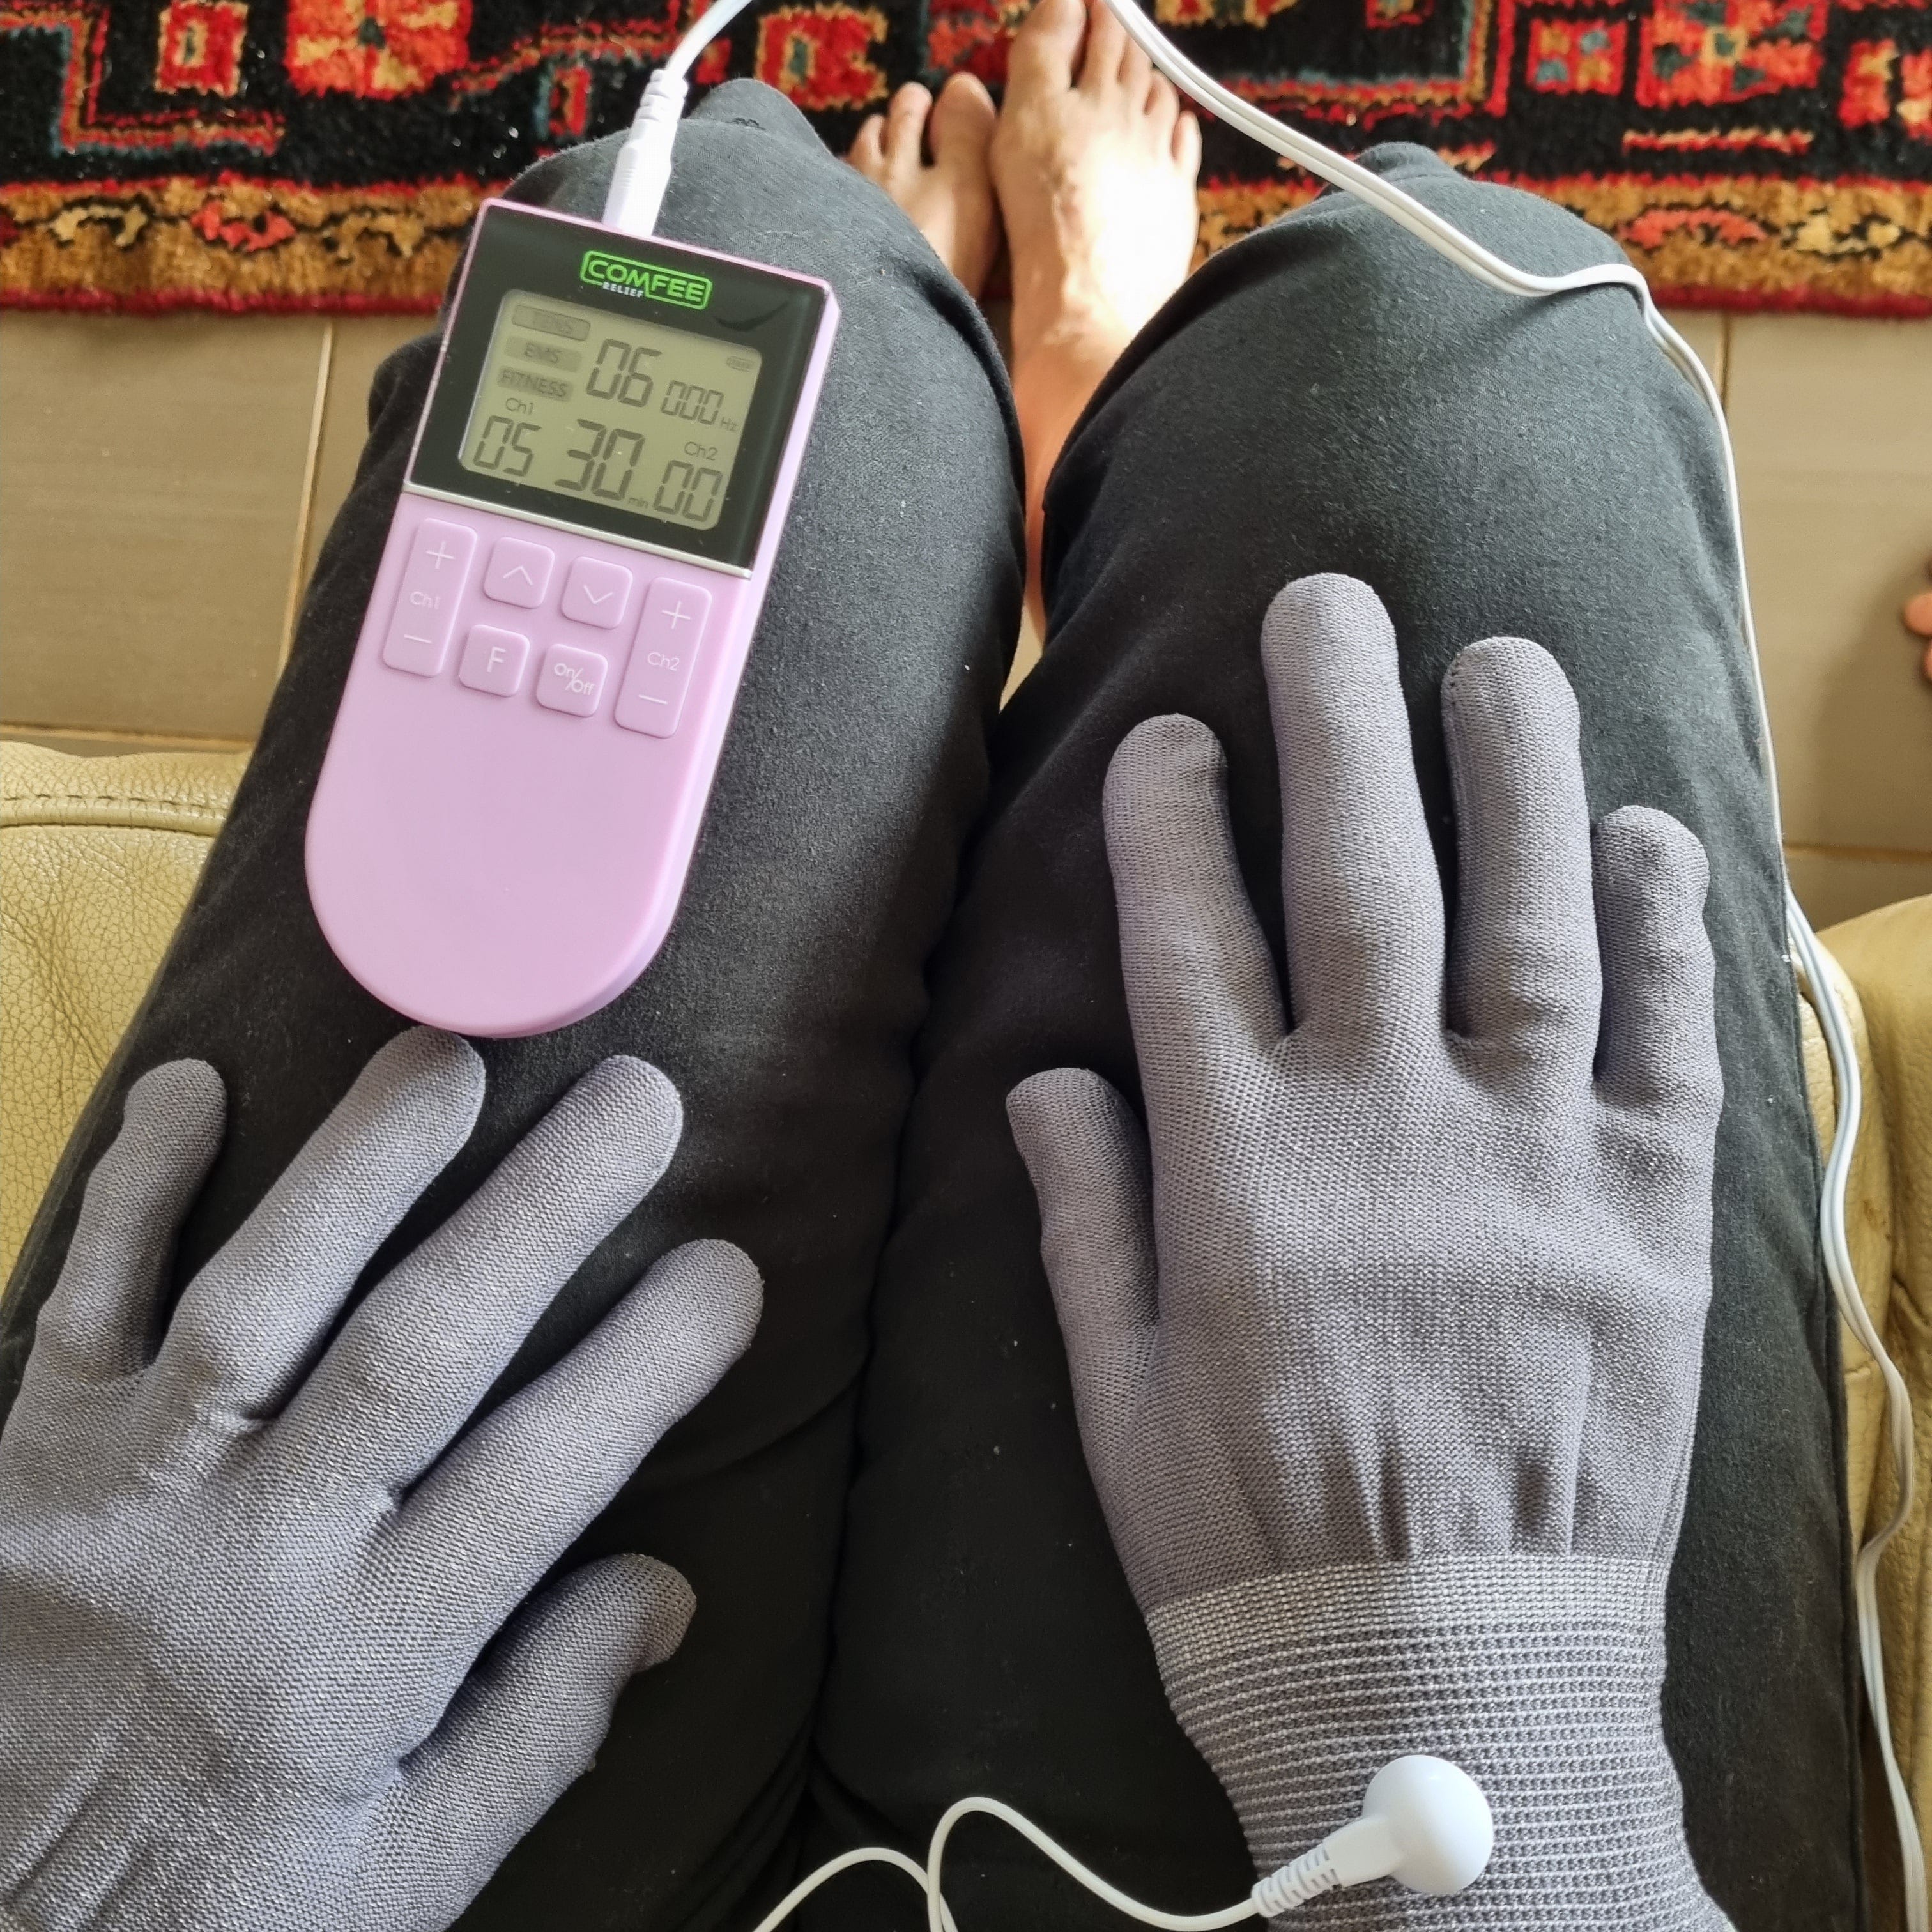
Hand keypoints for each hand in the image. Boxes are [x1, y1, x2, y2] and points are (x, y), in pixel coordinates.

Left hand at [0, 1029, 760, 1931]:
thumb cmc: (205, 1902)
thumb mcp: (398, 1873)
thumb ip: (540, 1729)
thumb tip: (666, 1591)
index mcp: (362, 1658)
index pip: (543, 1475)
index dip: (650, 1363)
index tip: (731, 1269)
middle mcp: (253, 1554)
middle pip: (419, 1349)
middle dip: (540, 1212)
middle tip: (638, 1100)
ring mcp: (127, 1492)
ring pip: (257, 1296)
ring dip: (360, 1165)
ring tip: (453, 1058)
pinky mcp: (27, 1458)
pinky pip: (76, 1300)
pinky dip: (132, 1191)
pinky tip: (200, 1086)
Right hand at [1008, 575, 1727, 1923]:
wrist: (1446, 1692)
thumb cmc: (1250, 1553)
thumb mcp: (1112, 1401)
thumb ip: (1082, 1222)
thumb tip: (1045, 1080)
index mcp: (1239, 1179)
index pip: (1185, 945)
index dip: (1168, 822)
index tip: (1167, 740)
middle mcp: (1383, 1139)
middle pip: (1357, 883)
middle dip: (1335, 724)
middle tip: (1326, 604)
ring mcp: (1531, 1169)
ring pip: (1526, 921)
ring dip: (1513, 774)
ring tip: (1496, 661)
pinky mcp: (1647, 1222)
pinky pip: (1664, 1042)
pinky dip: (1663, 928)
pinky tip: (1649, 831)